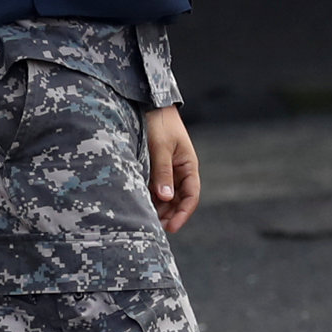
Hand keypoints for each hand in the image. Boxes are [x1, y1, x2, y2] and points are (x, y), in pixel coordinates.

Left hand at [144, 105, 200, 231]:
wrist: (148, 103)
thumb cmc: (158, 122)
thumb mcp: (160, 147)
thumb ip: (162, 172)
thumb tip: (165, 198)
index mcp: (188, 166)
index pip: (191, 196)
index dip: (183, 213)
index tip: (172, 227)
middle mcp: (179, 171)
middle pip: (178, 200)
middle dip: (170, 215)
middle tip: (155, 229)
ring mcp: (166, 171)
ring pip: (166, 197)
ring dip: (159, 209)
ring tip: (146, 220)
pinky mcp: (153, 169)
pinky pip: (154, 189)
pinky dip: (149, 199)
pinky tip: (140, 206)